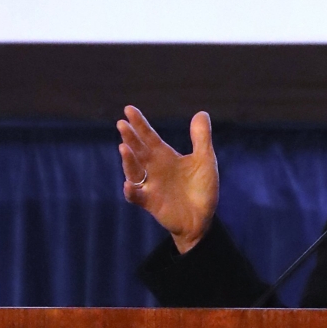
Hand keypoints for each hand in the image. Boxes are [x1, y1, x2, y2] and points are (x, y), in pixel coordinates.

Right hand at [117, 106, 218, 253]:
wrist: (202, 218)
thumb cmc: (202, 188)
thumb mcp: (205, 160)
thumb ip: (201, 138)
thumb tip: (201, 112)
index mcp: (165, 157)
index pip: (149, 137)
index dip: (139, 124)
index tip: (128, 109)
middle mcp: (154, 169)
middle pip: (139, 150)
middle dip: (130, 137)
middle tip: (121, 123)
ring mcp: (151, 186)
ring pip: (134, 171)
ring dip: (128, 160)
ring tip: (124, 148)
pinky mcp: (151, 203)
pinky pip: (137, 196)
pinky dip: (131, 191)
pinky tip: (128, 184)